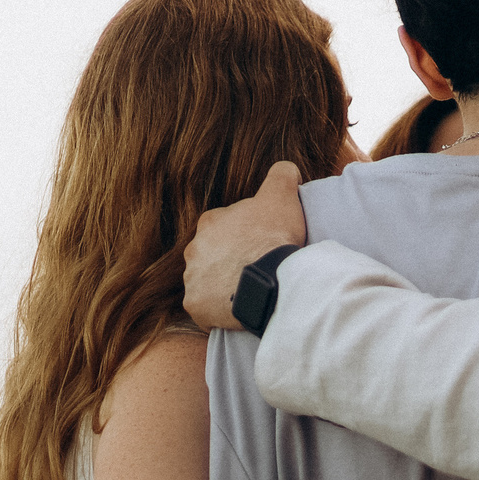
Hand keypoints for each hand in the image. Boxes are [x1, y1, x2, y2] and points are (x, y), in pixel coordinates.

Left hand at [182, 162, 308, 330]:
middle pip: (213, 255)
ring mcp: (192, 279)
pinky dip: (218, 311)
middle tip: (256, 268)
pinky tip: (237, 310)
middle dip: (230, 261)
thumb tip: (286, 168)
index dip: (245, 235)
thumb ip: (281, 175)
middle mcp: (194, 249)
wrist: (268, 279)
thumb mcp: (281, 194)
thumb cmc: (273, 236)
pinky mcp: (195, 305)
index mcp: (210, 222)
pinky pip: (205, 309)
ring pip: (208, 282)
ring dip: (223, 286)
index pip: (224, 226)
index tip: (262, 244)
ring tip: (248, 291)